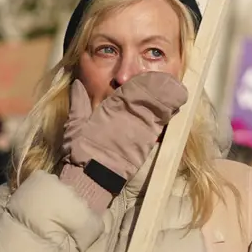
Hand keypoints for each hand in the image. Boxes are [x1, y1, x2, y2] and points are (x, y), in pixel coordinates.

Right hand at [62, 72, 187, 184]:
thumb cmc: (81, 151)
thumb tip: (78, 83)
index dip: (144, 80)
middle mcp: (129, 115)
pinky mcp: (148, 144)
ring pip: (159, 109)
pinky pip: (161, 125)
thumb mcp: (74, 124)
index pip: (132, 89)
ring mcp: (141, 130)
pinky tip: (175, 108)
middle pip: (150, 96)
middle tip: (169, 79)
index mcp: (111, 108)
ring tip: (177, 89)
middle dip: (160, 87)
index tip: (151, 74)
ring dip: (168, 99)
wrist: (93, 177)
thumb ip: (78, 101)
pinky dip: (168, 115)